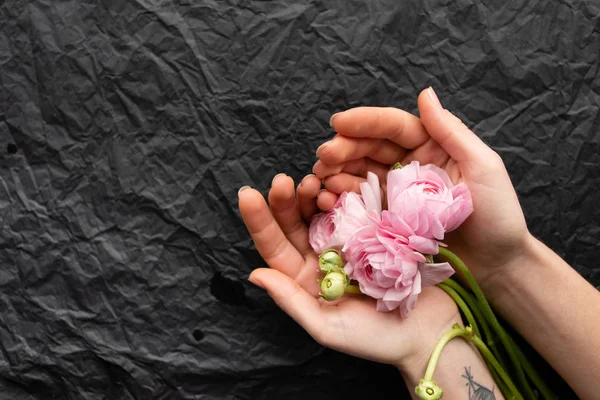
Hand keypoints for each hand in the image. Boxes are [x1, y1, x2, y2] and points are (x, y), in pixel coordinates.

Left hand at [238, 173, 460, 371]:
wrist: (426, 334)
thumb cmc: (375, 340)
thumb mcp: (326, 327)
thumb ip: (291, 300)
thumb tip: (254, 274)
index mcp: (305, 280)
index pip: (275, 247)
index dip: (260, 221)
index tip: (249, 194)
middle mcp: (321, 258)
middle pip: (296, 224)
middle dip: (286, 201)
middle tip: (282, 181)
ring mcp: (348, 243)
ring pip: (322, 213)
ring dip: (313, 196)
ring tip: (314, 183)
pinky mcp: (374, 233)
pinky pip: (354, 209)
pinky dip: (345, 196)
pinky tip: (340, 187)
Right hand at [312, 88, 530, 291]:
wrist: (497, 265)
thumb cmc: (498, 216)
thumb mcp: (483, 167)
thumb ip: (451, 132)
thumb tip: (425, 93)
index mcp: (432, 146)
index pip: (394, 127)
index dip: (365, 122)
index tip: (338, 123)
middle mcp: (411, 165)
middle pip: (371, 148)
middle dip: (344, 148)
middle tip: (324, 156)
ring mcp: (397, 192)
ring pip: (360, 172)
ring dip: (337, 171)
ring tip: (320, 177)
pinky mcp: (388, 218)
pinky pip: (360, 201)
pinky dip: (342, 197)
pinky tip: (329, 196)